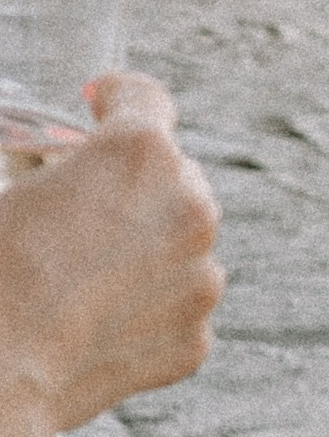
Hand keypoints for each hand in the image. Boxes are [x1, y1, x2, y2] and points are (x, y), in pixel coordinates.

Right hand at [0, 72, 220, 436]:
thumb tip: (45, 175)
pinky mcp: (195, 340)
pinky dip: (142, 306)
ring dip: (143, 245)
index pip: (146, 97)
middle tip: (76, 206)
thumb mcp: (5, 188)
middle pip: (172, 174)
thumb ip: (38, 164)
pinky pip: (174, 305)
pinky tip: (89, 319)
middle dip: (131, 183)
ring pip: (180, 242)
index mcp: (138, 153)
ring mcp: (201, 279)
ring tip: (79, 272)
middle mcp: (190, 208)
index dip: (115, 97)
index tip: (99, 107)